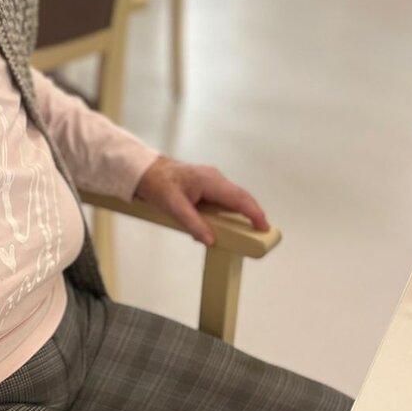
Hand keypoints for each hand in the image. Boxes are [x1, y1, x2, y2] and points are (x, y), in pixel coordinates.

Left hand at [133, 157, 269, 247]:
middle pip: (241, 198)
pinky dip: (229, 211)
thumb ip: (193, 224)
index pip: (239, 198)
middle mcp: (215, 179)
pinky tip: (225, 224)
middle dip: (253, 214)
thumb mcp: (173, 207)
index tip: (263, 226)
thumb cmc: (158, 183)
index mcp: (210, 181)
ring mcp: (213, 181)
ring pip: (233, 198)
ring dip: (241, 213)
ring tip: (247, 231)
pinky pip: (224, 199)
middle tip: (261, 232)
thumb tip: (211, 239)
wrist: (147, 171)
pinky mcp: (208, 186)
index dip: (254, 213)